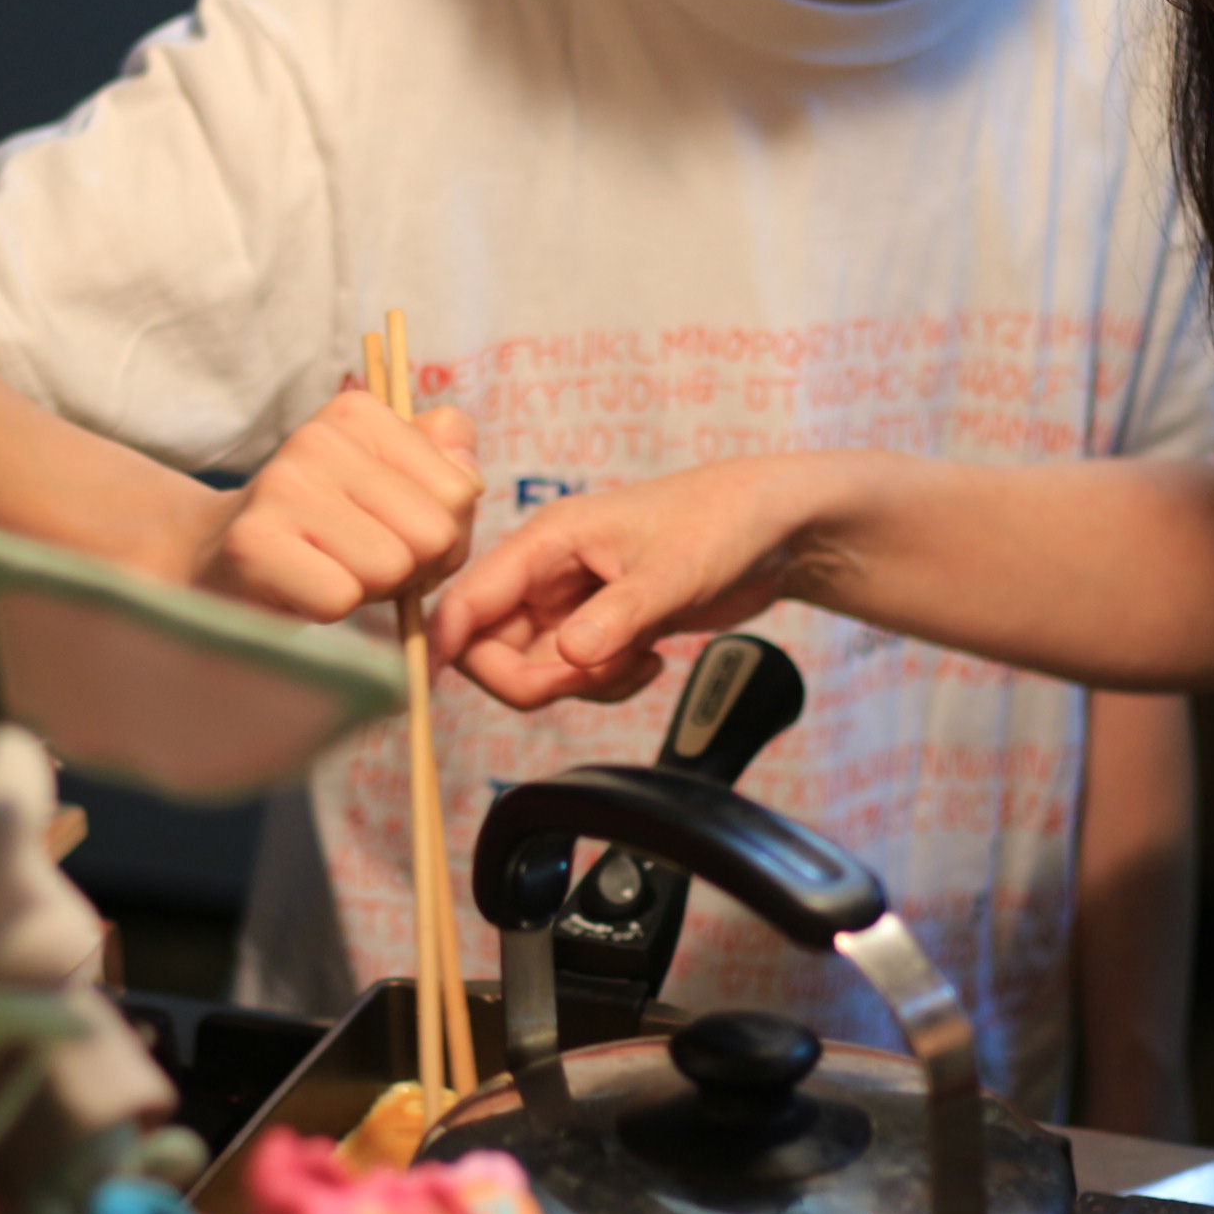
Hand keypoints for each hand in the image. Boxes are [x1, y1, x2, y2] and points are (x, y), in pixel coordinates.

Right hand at [193, 392, 481, 621]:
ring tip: (331, 570)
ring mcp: (281, 488)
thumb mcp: (391, 482)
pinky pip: (341, 598)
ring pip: (392, 567)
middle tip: (363, 561)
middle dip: (413, 566)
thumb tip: (469, 477)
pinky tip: (301, 588)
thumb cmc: (325, 528)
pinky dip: (330, 609)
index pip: (460, 490)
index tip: (393, 531)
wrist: (216, 557)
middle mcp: (318, 438)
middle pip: (434, 533)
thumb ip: (448, 463)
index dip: (442, 533)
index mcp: (358, 412)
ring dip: (371, 589)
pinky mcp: (254, 544)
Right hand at [430, 459, 814, 710]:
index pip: (468, 599)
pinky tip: (652, 661)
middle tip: (591, 675)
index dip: (446, 647)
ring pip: (535, 670)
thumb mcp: (673, 571)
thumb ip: (617, 617)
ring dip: (580, 685)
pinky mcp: (601, 629)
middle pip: (491, 649)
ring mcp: (573, 604)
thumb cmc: (723, 522)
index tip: (436, 692)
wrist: (777, 529)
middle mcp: (548, 573)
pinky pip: (576, 677)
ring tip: (638, 660)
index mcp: (547, 542)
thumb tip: (567, 656)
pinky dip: (607, 685)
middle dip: (534, 680)